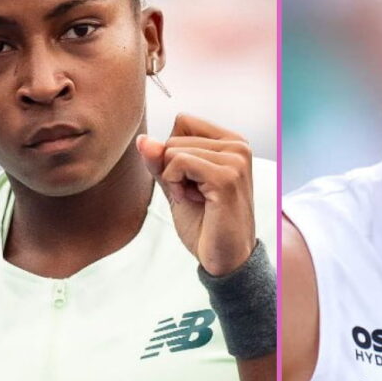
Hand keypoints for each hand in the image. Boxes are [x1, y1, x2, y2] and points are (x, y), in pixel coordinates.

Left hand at [136, 113, 255, 275]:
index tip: (190, 180)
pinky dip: (175, 184)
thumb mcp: (175, 185)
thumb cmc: (205, 224)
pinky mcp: (227, 177)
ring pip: (173, 150)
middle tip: (194, 195)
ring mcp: (235, 160)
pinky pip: (179, 163)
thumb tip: (142, 139)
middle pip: (174, 136)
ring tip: (196, 199)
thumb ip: (160, 160)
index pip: (183, 121)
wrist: (223, 259)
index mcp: (231, 142)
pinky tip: (193, 201)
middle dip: (171, 169)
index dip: (173, 152)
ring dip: (173, 179)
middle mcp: (238, 145)